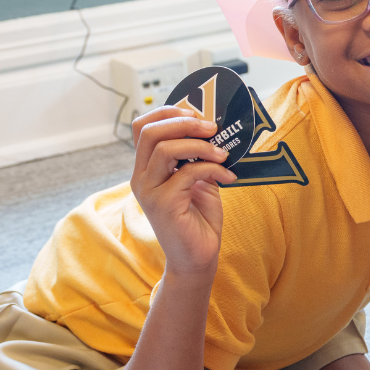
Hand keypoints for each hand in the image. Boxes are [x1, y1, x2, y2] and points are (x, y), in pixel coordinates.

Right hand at [130, 106, 236, 276]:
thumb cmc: (198, 218)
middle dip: (184, 122)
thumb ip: (197, 156)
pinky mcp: (163, 204)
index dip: (167, 112)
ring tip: (223, 154)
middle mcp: (141, 177)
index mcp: (146, 168)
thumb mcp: (198, 179)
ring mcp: (149, 191)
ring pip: (165, 149)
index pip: (142, 126)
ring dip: (201, 145)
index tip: (196, 113)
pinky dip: (214, 169)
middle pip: (150, 132)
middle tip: (213, 128)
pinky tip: (228, 177)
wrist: (198, 257)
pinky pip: (188, 172)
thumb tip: (212, 128)